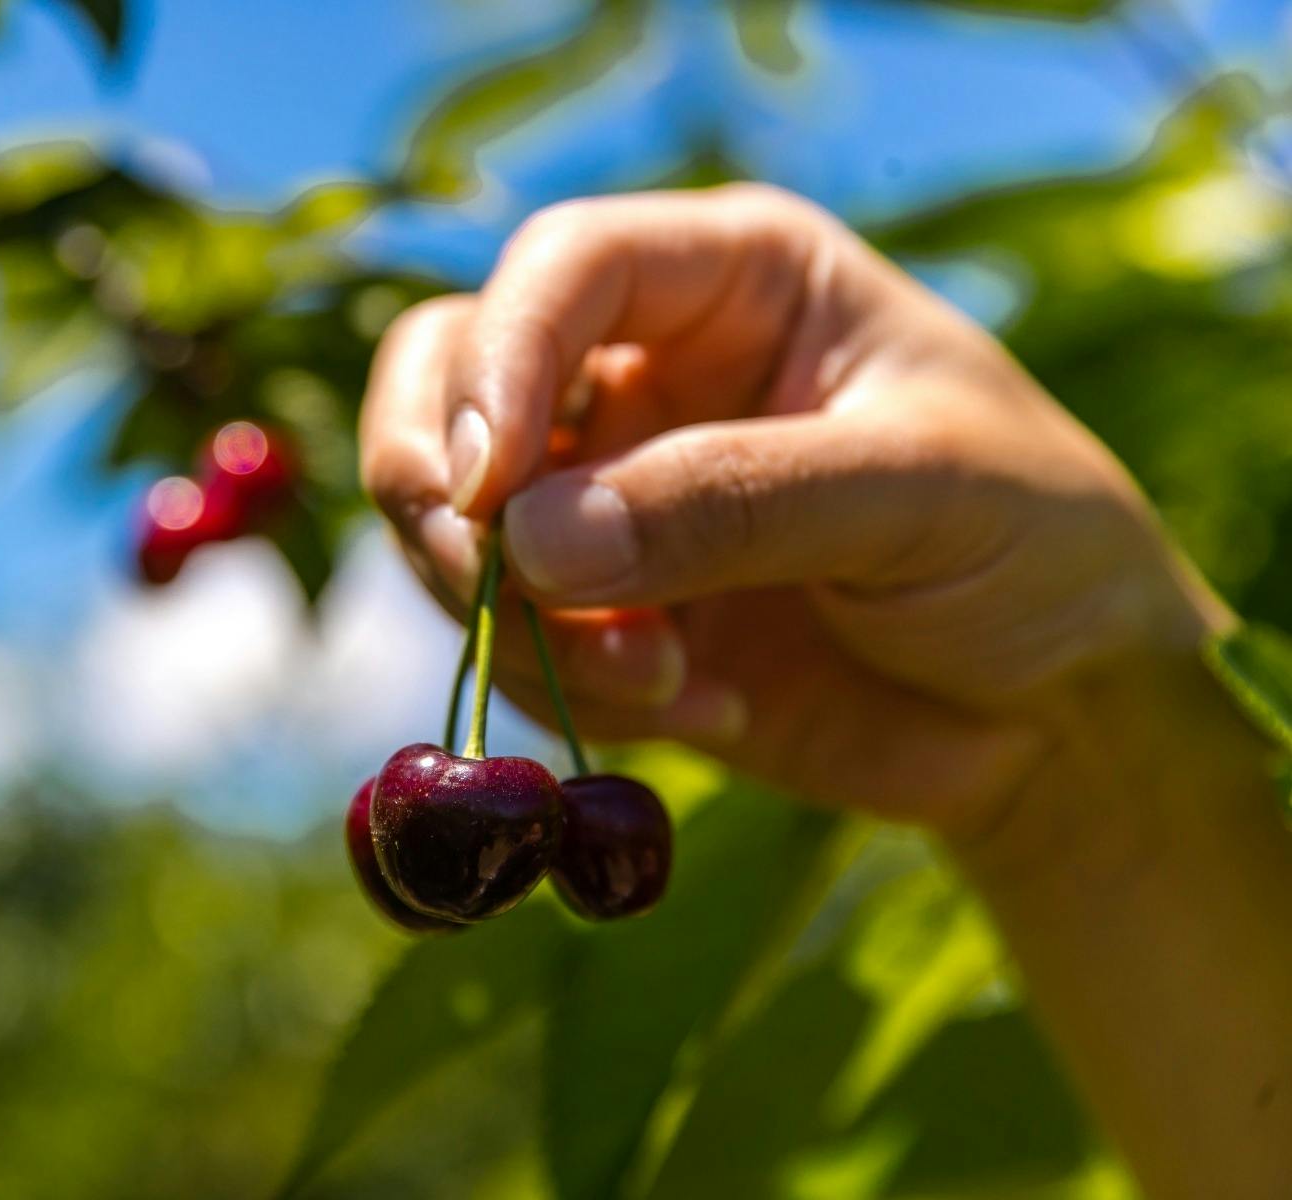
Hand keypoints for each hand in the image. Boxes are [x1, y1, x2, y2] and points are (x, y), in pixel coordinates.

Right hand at [360, 186, 1229, 844]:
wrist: (1061, 716)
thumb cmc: (1036, 546)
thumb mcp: (919, 492)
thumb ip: (735, 499)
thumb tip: (527, 542)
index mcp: (731, 280)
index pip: (562, 268)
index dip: (499, 360)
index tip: (488, 488)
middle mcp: (645, 372)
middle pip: (447, 376)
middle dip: (441, 489)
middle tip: (490, 585)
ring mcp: (611, 498)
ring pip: (455, 524)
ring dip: (520, 619)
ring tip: (661, 680)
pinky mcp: (603, 615)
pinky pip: (512, 644)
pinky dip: (572, 693)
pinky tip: (705, 709)